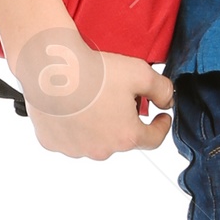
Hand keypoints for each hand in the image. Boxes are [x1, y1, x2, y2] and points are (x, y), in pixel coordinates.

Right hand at [9, 25, 174, 157]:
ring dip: (97, 125)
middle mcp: (101, 150)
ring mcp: (74, 149)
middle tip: (116, 96)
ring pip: (93, 139)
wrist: (52, 69)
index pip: (154, 139)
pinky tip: (70, 105)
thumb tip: (168, 102)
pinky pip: (67, 137)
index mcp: (126, 136)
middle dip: (123, 120)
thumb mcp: (141, 73)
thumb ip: (163, 90)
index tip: (161, 116)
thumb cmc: (94, 72)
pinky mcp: (52, 143)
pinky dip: (72, 125)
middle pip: (121, 137)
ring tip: (90, 99)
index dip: (160, 126)